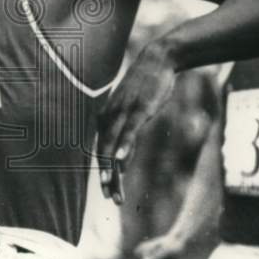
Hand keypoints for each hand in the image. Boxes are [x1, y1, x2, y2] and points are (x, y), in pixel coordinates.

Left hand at [97, 40, 177, 202]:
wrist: (157, 60)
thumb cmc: (146, 87)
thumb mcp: (133, 113)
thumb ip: (126, 135)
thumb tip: (122, 159)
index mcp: (106, 117)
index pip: (101, 150)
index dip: (104, 172)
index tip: (109, 193)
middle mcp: (110, 116)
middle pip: (104, 152)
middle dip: (107, 177)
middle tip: (110, 198)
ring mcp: (123, 112)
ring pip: (113, 144)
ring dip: (111, 168)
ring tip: (111, 188)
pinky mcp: (139, 108)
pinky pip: (129, 130)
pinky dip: (124, 146)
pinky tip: (121, 160)